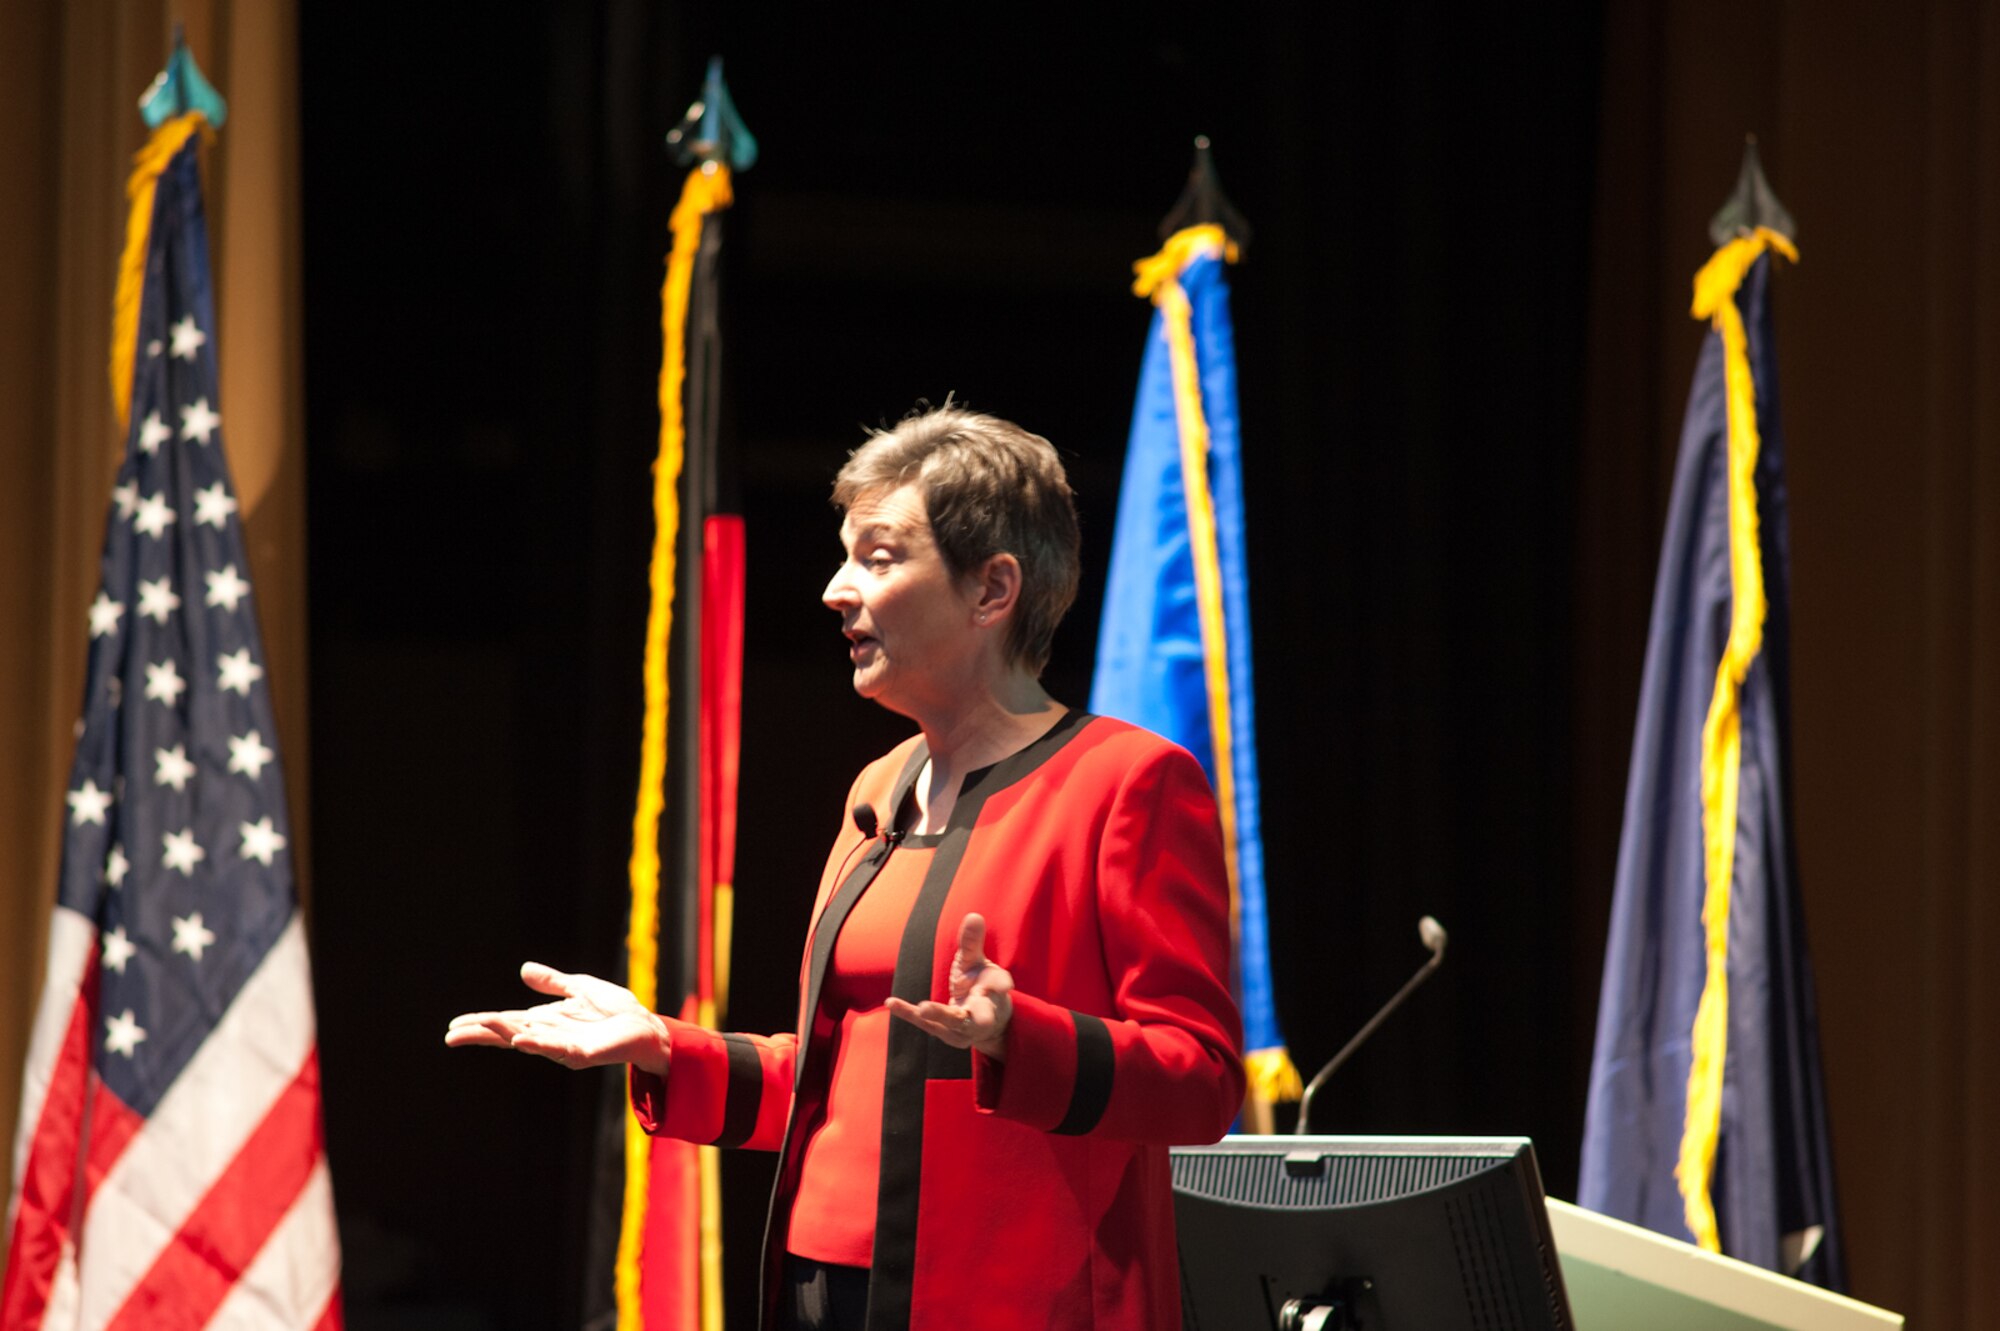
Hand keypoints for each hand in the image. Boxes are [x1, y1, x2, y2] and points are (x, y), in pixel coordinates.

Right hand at [444, 961, 670, 1074]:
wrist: (647, 1026)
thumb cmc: (616, 1011)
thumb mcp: (579, 988)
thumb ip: (553, 982)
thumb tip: (523, 970)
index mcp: (546, 1020)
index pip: (507, 1021)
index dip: (482, 1022)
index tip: (454, 1025)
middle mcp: (550, 1035)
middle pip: (509, 1033)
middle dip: (482, 1033)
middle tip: (452, 1034)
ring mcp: (564, 1046)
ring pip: (528, 1040)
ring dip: (505, 1034)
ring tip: (482, 1026)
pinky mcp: (583, 1053)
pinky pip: (557, 1049)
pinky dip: (538, 1044)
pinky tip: (520, 1040)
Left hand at [885, 913, 1013, 1059]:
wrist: (986, 1021)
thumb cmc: (980, 984)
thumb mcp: (976, 963)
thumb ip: (972, 943)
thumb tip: (973, 916)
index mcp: (994, 991)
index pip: (999, 985)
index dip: (999, 984)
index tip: (1003, 985)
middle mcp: (983, 1014)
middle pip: (981, 1017)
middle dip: (977, 1016)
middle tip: (970, 1016)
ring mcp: (964, 1028)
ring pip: (951, 1022)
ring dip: (938, 1015)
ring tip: (922, 1008)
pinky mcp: (945, 1033)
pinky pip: (926, 1023)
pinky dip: (908, 1013)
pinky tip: (891, 1002)